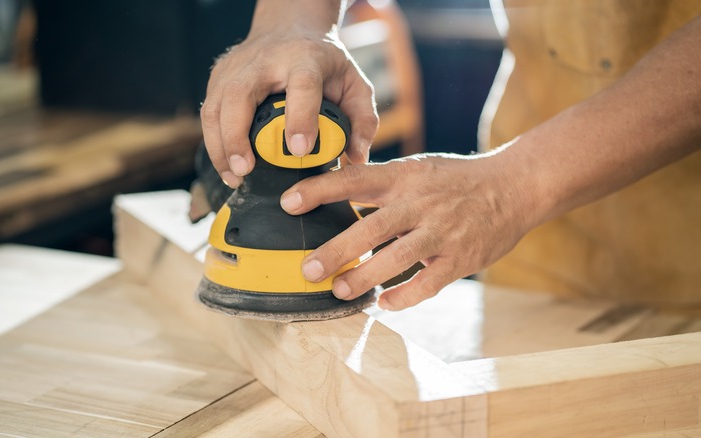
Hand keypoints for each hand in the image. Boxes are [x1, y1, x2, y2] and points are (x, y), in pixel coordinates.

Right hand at [201, 27, 378, 187]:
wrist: (290, 28)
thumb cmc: (323, 63)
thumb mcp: (354, 84)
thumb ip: (363, 120)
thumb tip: (358, 156)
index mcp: (305, 59)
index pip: (302, 85)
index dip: (299, 117)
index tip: (298, 150)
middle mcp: (265, 61)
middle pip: (240, 95)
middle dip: (237, 136)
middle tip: (245, 170)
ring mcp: (236, 67)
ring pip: (216, 106)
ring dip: (220, 145)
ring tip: (233, 177)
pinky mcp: (218, 76)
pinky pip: (208, 113)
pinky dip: (213, 142)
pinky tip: (226, 165)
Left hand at [279, 152, 536, 309]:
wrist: (514, 186)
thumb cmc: (456, 180)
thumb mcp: (417, 169)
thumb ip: (381, 181)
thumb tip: (333, 185)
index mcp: (404, 177)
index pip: (354, 180)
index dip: (320, 190)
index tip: (288, 202)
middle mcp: (420, 203)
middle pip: (370, 228)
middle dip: (335, 251)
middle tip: (307, 270)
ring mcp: (441, 231)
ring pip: (396, 260)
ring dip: (364, 278)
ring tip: (339, 290)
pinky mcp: (461, 258)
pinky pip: (428, 283)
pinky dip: (404, 297)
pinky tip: (384, 303)